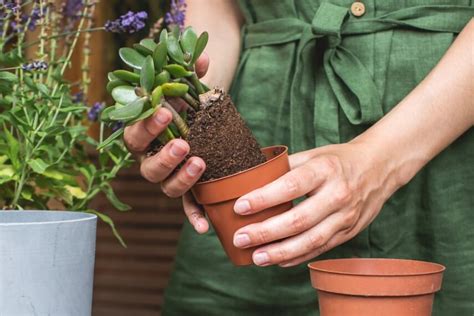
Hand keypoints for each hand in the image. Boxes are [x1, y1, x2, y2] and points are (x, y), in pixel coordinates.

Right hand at [123, 54, 210, 233]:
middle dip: (163, 156)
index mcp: (144, 133)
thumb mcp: (190, 84)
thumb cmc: (189, 99)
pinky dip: (194, 216)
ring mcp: (169, 175)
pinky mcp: (189, 186)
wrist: (204, 114)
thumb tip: (204, 58)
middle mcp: (151, 157)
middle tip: (183, 144)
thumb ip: (192, 70)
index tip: (164, 110)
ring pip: (165, 187)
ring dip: (180, 179)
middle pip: (147, 167)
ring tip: (200, 164)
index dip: (146, 125)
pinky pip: (187, 205)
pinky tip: (205, 227)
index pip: (134, 133)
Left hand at [232, 142, 398, 266]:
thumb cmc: (338, 160)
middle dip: (265, 232)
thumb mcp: (314, 154)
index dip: (264, 198)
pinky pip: (321, 249)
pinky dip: (298, 257)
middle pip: (298, 220)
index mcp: (325, 170)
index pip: (290, 186)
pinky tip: (278, 260)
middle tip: (240, 238)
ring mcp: (346, 216)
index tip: (240, 207)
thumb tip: (251, 179)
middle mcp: (338, 194)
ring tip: (256, 257)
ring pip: (310, 240)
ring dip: (280, 252)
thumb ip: (285, 167)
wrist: (380, 167)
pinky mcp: (349, 232)